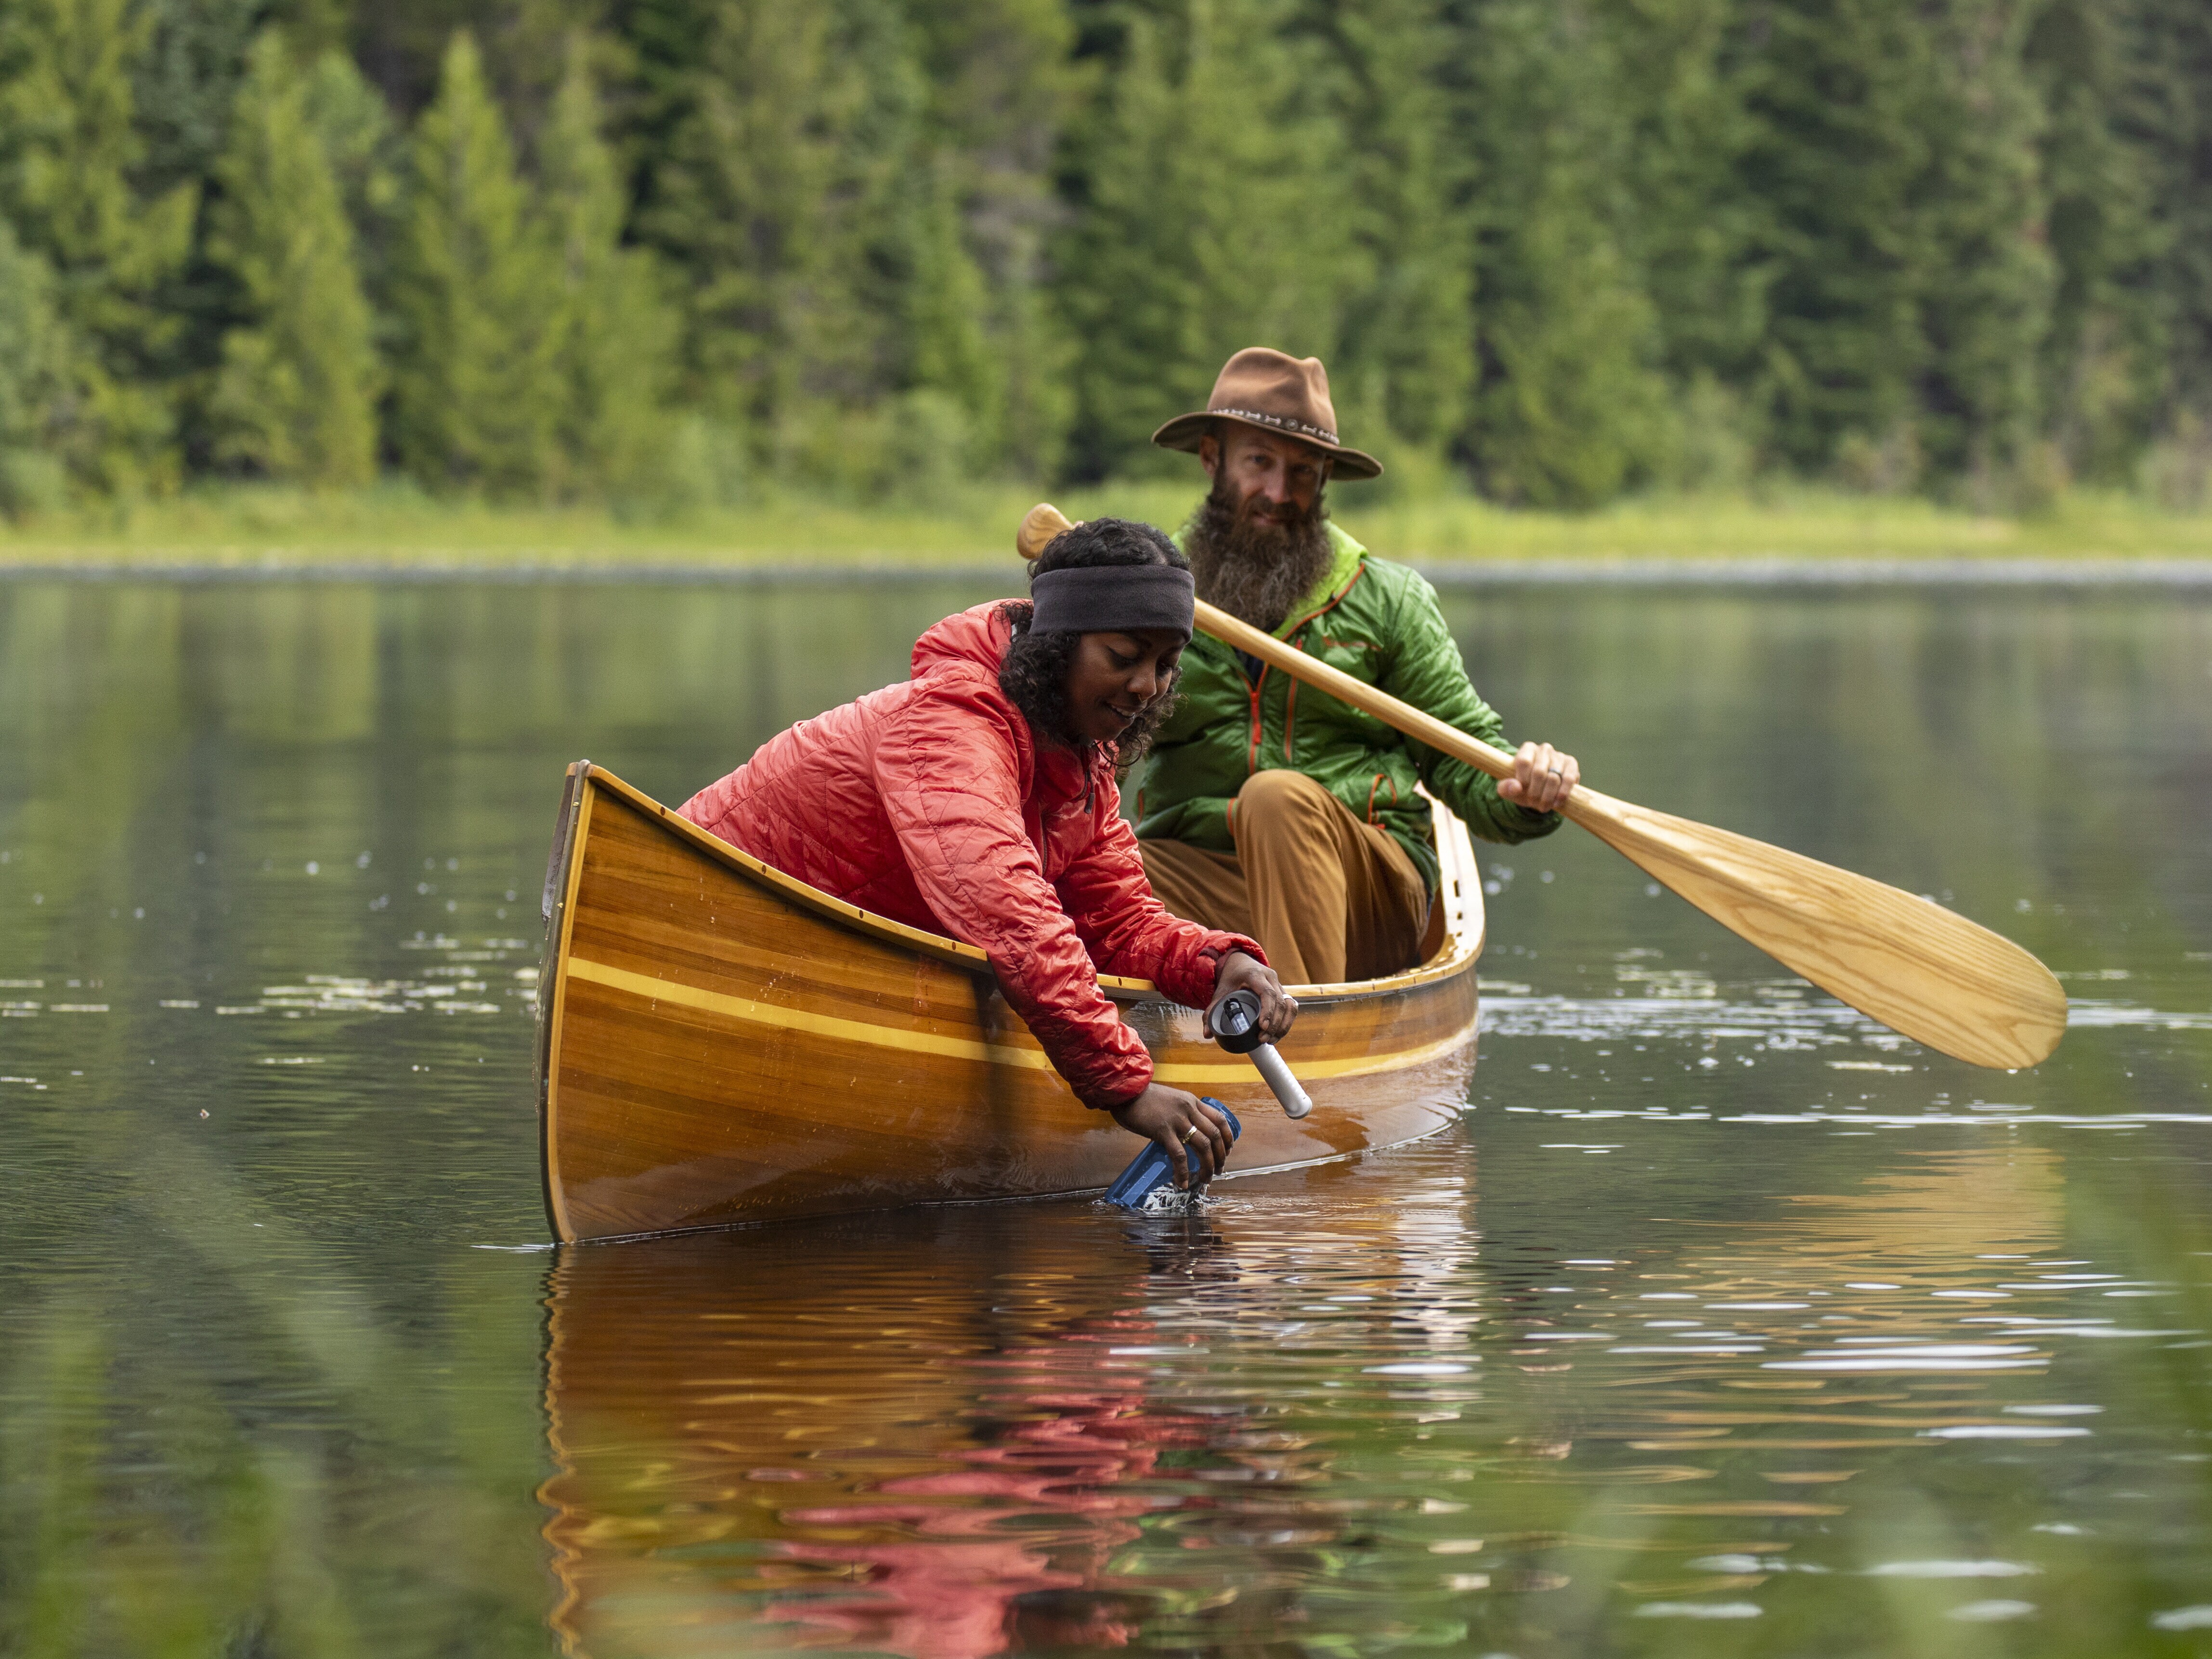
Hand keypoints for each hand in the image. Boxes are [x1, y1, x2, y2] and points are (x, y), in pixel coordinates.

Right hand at [1110, 1084, 1233, 1188]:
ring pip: (1202, 1146)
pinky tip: (1183, 1182)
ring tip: (1205, 1178)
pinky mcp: (1163, 1131)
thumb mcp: (1170, 1100)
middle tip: (1218, 1169)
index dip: (1227, 1137)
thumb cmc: (1143, 1097)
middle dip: (1220, 1156)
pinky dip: (1183, 1171)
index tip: (1227, 1151)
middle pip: (1215, 1135)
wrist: (1125, 1090)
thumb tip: (1185, 1133)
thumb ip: (1181, 1113)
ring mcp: (1177, 1120)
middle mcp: (1189, 1109)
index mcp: (1192, 1101)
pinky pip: (1179, 1155)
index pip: (1219, 1119)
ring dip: (1207, 1166)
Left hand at [1211, 949, 1296, 1042]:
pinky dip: (1287, 1021)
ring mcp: (1279, 983)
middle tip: (1263, 1040)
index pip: (1268, 993)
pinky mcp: (1283, 990)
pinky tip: (1279, 1033)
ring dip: (1283, 1025)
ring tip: (1271, 1040)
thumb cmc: (1230, 977)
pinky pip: (1291, 1006)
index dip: (1268, 1011)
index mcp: (1255, 975)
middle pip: (1280, 1002)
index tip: (1262, 1027)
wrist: (1240, 962)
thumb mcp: (1220, 991)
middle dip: (1275, 1024)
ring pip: (1289, 1005)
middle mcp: (1270, 977)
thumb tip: (1207, 1034)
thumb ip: (1211, 1011)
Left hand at [1497, 740, 1578, 813]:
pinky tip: (1556, 803)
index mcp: (1527, 749)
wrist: (1542, 790)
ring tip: (1543, 807)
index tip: (1521, 792)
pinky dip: (1562, 793)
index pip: (1524, 762)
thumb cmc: (1523, 787)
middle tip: (1533, 804)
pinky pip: (1569, 778)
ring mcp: (1559, 755)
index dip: (1522, 780)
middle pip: (1539, 772)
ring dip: (1548, 796)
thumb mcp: (1509, 789)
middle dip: (1535, 792)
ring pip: (1554, 777)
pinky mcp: (1571, 764)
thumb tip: (1516, 787)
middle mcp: (1544, 749)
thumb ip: (1505, 788)